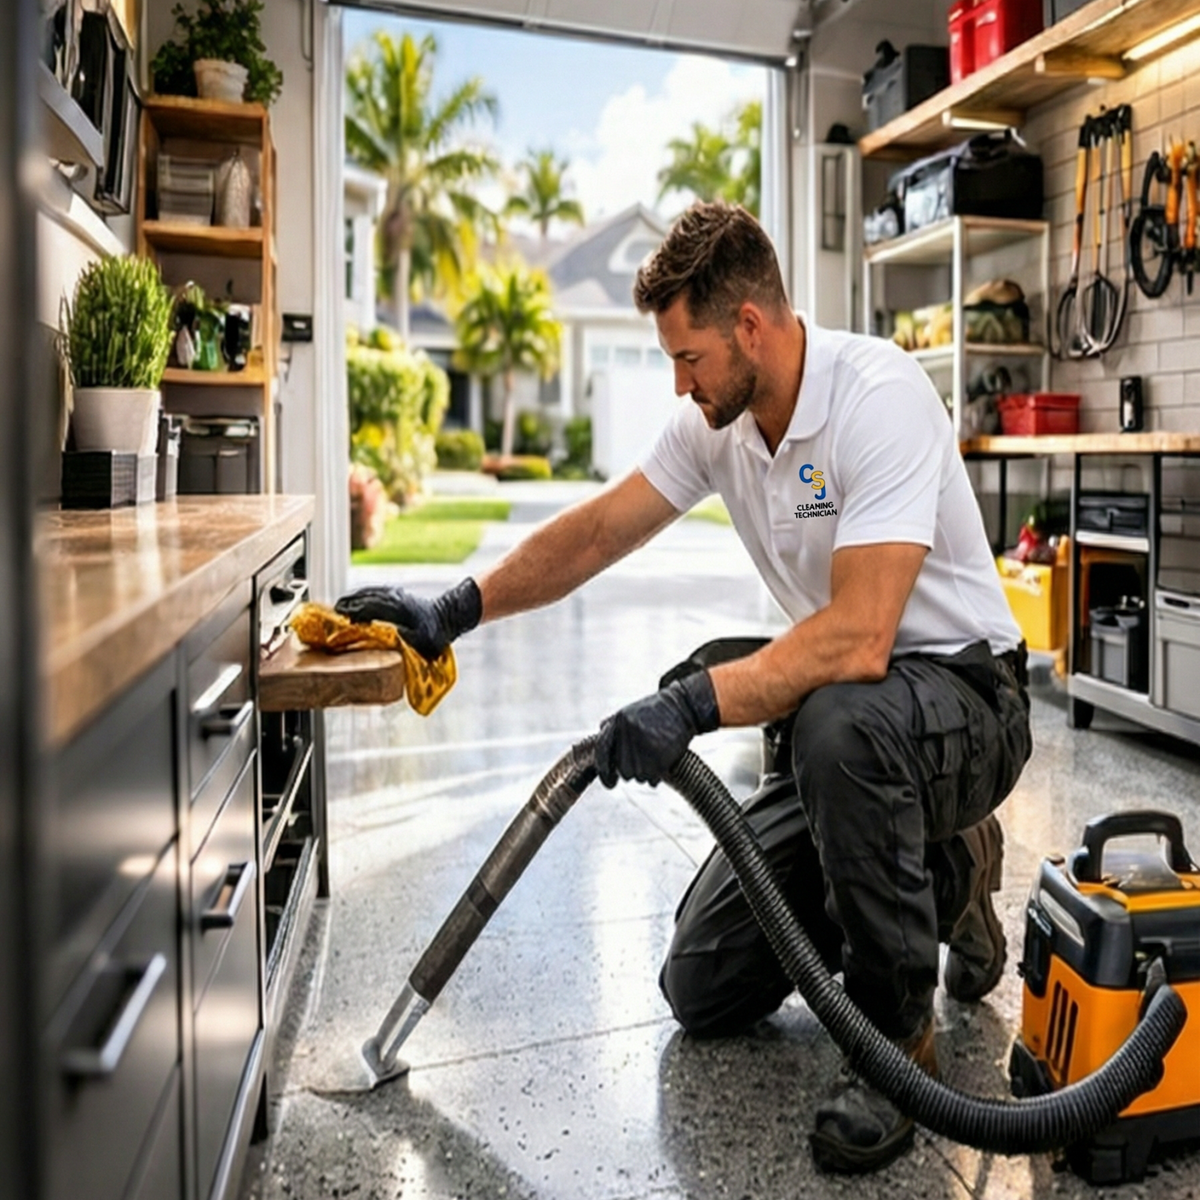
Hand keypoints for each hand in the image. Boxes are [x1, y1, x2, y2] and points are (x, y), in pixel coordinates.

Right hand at [334, 578, 481, 660]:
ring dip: (355, 597)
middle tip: (334, 610)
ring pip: (371, 592)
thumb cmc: (436, 634)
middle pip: (367, 597)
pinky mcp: (398, 594)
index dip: (355, 611)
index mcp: (399, 609)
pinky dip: (364, 594)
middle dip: (350, 603)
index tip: (340, 616)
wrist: (449, 617)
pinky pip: (376, 591)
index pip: (371, 607)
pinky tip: (356, 599)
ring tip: (341, 605)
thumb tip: (391, 636)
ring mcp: (397, 594)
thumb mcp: (422, 641)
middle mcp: (396, 598)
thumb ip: (406, 638)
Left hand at [595, 670, 719, 787]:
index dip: (603, 770)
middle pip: (622, 770)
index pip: (602, 750)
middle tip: (642, 760)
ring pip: (636, 776)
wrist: (682, 707)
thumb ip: (612, 723)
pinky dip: (656, 776)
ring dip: (644, 772)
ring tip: (654, 756)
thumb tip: (598, 735)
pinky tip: (661, 763)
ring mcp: (644, 747)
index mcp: (619, 722)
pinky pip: (652, 779)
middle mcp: (628, 735)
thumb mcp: (630, 711)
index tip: (609, 782)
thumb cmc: (656, 711)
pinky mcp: (660, 758)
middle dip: (630, 770)